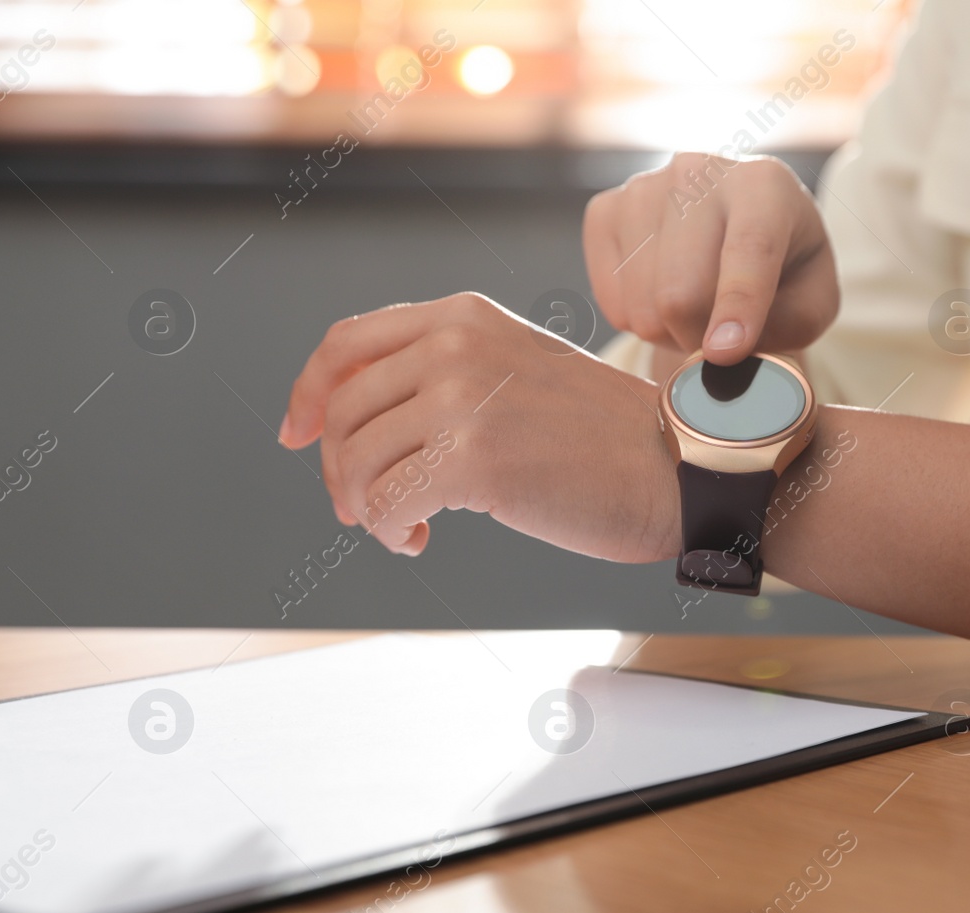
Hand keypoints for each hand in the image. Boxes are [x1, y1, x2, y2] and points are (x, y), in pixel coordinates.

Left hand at [279, 292, 680, 561]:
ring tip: (402, 526)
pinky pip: (387, 503)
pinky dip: (390, 531)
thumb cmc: (605, 436)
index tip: (296, 433)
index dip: (308, 392)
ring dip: (364, 507)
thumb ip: (450, 374)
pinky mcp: (473, 460)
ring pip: (355, 461)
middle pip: (342, 410)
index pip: (348, 343)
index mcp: (464, 316)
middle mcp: (456, 344)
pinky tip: (421, 539)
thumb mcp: (521, 370)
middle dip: (338, 469)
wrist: (674, 465)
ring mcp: (462, 399)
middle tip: (365, 508)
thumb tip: (363, 423)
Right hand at [583, 152, 838, 375]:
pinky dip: (639, 321)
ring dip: (671, 333)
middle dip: (700, 339)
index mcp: (765, 184)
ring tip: (697, 311)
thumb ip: (789, 325)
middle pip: (681, 293)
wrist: (736, 229)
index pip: (748, 248)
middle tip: (721, 341)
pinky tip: (663, 294)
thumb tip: (723, 349)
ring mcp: (643, 187)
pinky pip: (612, 302)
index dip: (737, 305)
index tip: (725, 352)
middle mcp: (698, 171)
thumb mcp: (815, 300)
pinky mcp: (604, 211)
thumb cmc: (785, 269)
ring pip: (643, 306)